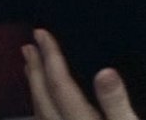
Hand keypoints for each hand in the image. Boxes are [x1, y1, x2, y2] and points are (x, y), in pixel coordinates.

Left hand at [22, 28, 138, 119]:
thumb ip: (116, 100)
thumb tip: (106, 72)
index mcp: (81, 119)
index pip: (60, 83)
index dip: (50, 56)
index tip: (42, 34)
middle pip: (44, 96)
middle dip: (37, 68)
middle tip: (29, 46)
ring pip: (41, 108)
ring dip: (35, 85)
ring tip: (31, 67)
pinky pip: (47, 118)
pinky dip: (41, 103)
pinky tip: (46, 100)